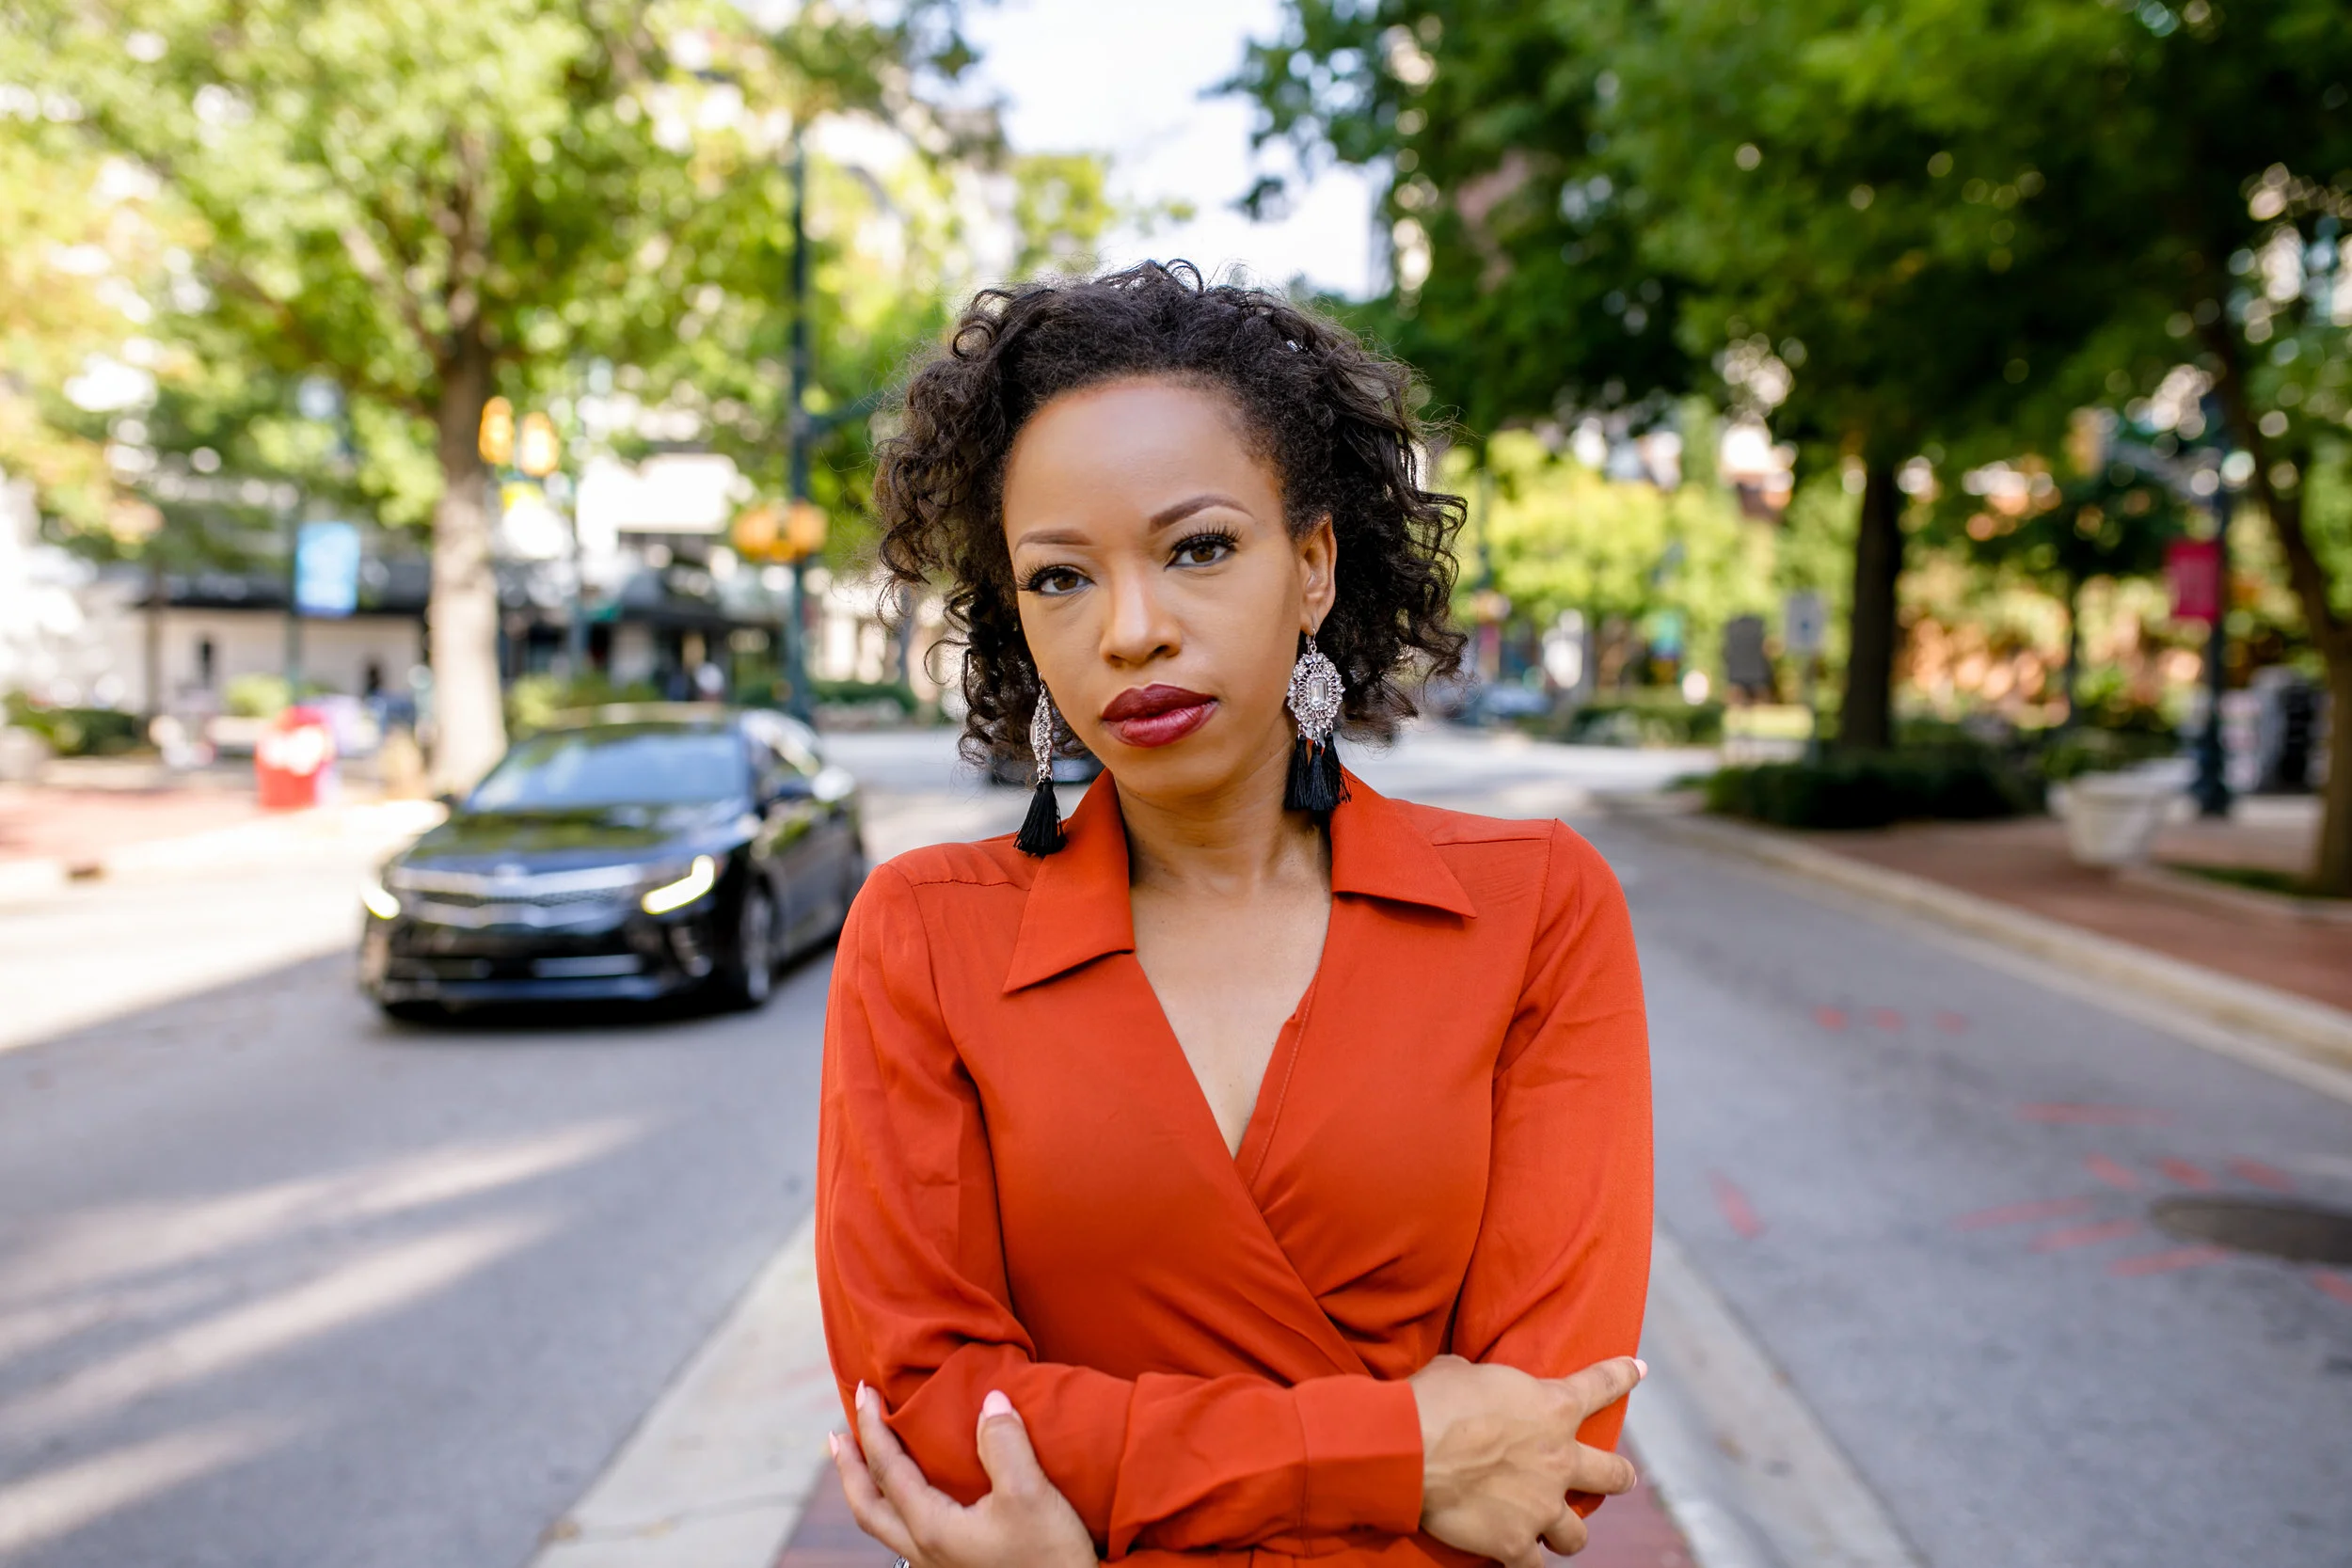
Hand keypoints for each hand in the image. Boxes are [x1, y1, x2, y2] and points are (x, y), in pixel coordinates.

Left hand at [830, 1382, 1098, 1567]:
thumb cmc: (1049, 1559)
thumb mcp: (1031, 1496)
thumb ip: (1005, 1446)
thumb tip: (990, 1401)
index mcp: (932, 1528)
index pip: (888, 1469)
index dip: (873, 1427)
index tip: (864, 1391)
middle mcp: (924, 1551)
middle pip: (867, 1507)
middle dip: (849, 1468)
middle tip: (837, 1435)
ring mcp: (937, 1566)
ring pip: (884, 1525)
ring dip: (868, 1489)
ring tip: (865, 1463)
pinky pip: (907, 1534)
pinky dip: (895, 1506)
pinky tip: (916, 1499)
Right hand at [1408, 1354, 1643, 1565]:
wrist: (1411, 1448)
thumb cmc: (1433, 1399)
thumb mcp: (1464, 1372)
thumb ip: (1486, 1385)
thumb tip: (1472, 1386)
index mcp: (1553, 1407)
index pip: (1601, 1385)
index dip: (1622, 1376)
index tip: (1637, 1370)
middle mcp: (1559, 1458)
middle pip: (1613, 1474)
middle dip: (1618, 1477)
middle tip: (1620, 1478)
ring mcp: (1541, 1506)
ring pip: (1576, 1534)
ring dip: (1566, 1532)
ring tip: (1554, 1533)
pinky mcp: (1514, 1543)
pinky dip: (1525, 1565)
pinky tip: (1517, 1562)